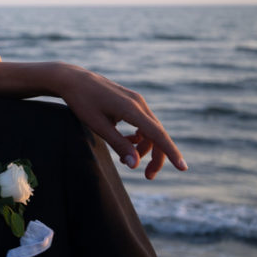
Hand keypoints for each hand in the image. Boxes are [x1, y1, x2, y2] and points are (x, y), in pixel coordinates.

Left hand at [51, 63, 187, 179]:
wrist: (73, 79)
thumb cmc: (82, 102)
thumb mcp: (98, 125)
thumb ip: (118, 144)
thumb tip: (135, 164)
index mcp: (131, 109)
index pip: (157, 135)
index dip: (171, 153)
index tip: (183, 168)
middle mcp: (139, 103)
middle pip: (157, 135)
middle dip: (155, 157)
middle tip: (148, 176)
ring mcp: (137, 101)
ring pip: (151, 130)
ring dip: (144, 147)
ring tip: (126, 160)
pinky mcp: (132, 101)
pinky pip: (143, 123)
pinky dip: (138, 136)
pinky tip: (126, 142)